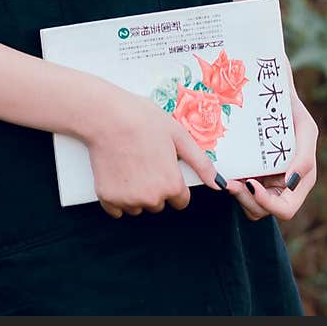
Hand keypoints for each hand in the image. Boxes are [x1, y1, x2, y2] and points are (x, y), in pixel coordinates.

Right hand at [85, 89, 247, 218]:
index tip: (163, 166)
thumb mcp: (178, 135)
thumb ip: (201, 163)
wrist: (106, 116)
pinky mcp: (107, 198)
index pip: (181, 201)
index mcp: (171, 185)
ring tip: (130, 164)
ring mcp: (128, 200)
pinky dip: (117, 196)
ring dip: (136, 193)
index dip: (174, 182)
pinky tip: (116, 173)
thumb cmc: (143, 120)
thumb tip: (220, 184)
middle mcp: (151, 198)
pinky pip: (116, 209)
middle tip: (145, 160)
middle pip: (159, 204)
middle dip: (155, 187)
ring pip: (138, 207)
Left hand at [227, 57, 318, 222]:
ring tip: (226, 178)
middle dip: (247, 201)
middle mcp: (280, 185)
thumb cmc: (291, 109)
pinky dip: (230, 184)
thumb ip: (305, 157)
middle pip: (263, 210)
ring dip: (236, 196)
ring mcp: (262, 179)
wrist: (269, 89)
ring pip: (248, 205)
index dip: (268, 203)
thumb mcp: (305, 128)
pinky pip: (237, 188)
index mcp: (298, 181)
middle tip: (231, 183)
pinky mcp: (245, 170)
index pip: (285, 208)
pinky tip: (222, 169)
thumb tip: (290, 184)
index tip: (251, 183)